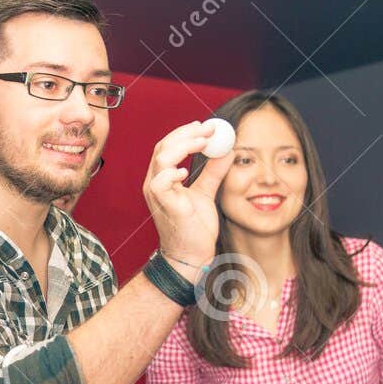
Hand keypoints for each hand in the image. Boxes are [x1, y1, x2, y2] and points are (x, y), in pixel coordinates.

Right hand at [143, 121, 236, 279]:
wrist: (192, 256)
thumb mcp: (206, 193)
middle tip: (210, 129)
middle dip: (187, 133)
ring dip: (184, 145)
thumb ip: (214, 172)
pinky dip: (173, 172)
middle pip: (164, 146)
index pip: (169, 146)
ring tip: (204, 143)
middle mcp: (155, 183)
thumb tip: (227, 150)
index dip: (187, 132)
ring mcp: (156, 194)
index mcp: (163, 178)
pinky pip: (160, 182)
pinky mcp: (164, 205)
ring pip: (161, 158)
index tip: (209, 126)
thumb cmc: (195, 228)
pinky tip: (187, 172)